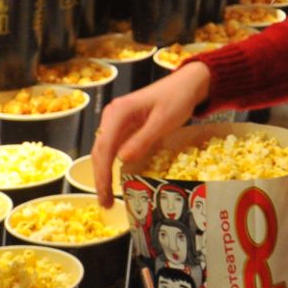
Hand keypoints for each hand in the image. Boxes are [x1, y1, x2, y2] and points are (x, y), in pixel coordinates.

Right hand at [90, 61, 210, 207]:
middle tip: (105, 203)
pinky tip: (116, 179)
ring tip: (108, 197)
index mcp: (119, 113)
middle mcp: (112, 116)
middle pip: (100, 151)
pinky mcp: (124, 126)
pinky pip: (114, 147)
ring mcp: (117, 121)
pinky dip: (112, 165)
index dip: (102, 174)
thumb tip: (122, 161)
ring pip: (105, 151)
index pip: (104, 148)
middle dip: (100, 178)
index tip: (105, 194)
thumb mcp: (164, 121)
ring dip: (104, 173)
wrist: (187, 84)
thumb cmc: (177, 99)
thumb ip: (143, 140)